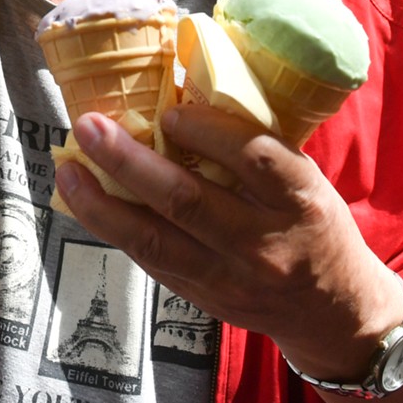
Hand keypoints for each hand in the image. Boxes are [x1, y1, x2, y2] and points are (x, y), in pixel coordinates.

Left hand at [55, 104, 402, 382]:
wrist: (334, 310)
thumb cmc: (313, 223)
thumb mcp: (305, 179)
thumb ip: (254, 146)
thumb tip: (183, 92)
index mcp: (300, 199)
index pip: (253, 158)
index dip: (206, 131)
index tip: (168, 112)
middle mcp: (265, 242)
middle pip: (188, 201)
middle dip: (129, 161)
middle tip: (90, 126)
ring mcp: (231, 278)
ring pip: (156, 240)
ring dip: (103, 202)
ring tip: (68, 168)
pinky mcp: (204, 299)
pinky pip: (151, 261)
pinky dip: (114, 229)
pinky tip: (85, 201)